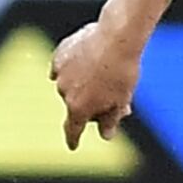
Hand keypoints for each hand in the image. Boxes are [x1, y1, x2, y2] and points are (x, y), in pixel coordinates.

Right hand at [51, 20, 143, 147]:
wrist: (117, 37)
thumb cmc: (123, 71)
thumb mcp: (121, 100)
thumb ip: (111, 119)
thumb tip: (106, 134)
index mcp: (78, 108)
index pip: (72, 130)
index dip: (73, 139)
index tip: (73, 146)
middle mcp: (64, 92)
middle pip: (75, 105)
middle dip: (90, 104)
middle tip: (113, 95)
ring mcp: (60, 72)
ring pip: (70, 84)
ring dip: (83, 84)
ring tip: (104, 71)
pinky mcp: (60, 54)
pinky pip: (64, 66)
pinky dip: (73, 67)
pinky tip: (87, 60)